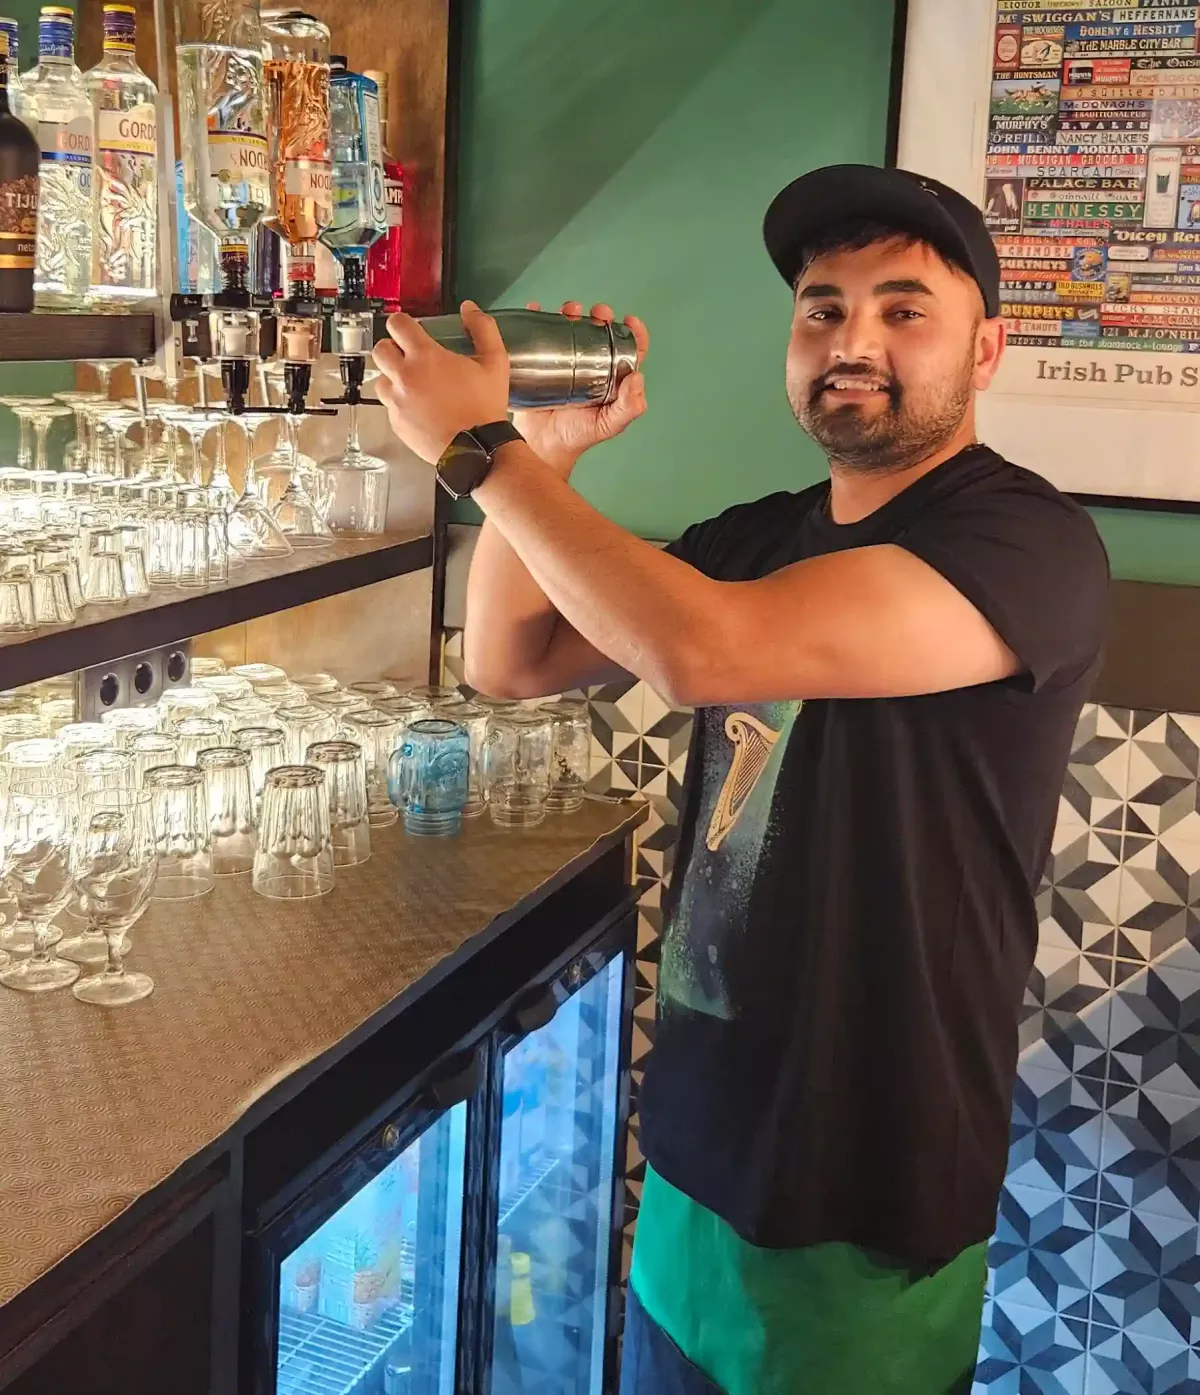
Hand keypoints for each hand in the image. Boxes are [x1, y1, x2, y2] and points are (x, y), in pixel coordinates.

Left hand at [373, 300, 509, 464]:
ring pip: (380, 379)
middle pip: (380, 349)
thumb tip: (469, 308)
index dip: (402, 323)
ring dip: (392, 377)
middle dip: (392, 348)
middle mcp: (404, 376)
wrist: (477, 449)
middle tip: (409, 356)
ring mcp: (397, 401)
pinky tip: (418, 407)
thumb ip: (483, 329)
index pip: (397, 324)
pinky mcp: (396, 423)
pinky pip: (389, 406)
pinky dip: (399, 403)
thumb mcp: (495, 363)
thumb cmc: (485, 407)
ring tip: (412, 384)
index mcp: (425, 356)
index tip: (410, 329)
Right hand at [513, 301, 648, 475]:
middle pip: (599, 332)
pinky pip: (540, 336)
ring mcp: (566, 362)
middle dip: (601, 317)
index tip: (630, 321)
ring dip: (572, 314)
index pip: (628, 350)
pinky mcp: (542, 362)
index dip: (634, 333)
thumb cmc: (577, 436)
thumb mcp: (609, 424)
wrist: (541, 446)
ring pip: (572, 329)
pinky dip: (538, 318)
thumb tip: (637, 377)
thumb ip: (628, 407)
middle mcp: (591, 366)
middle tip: (597, 313)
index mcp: (612, 378)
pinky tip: (537, 310)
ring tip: (569, 311)